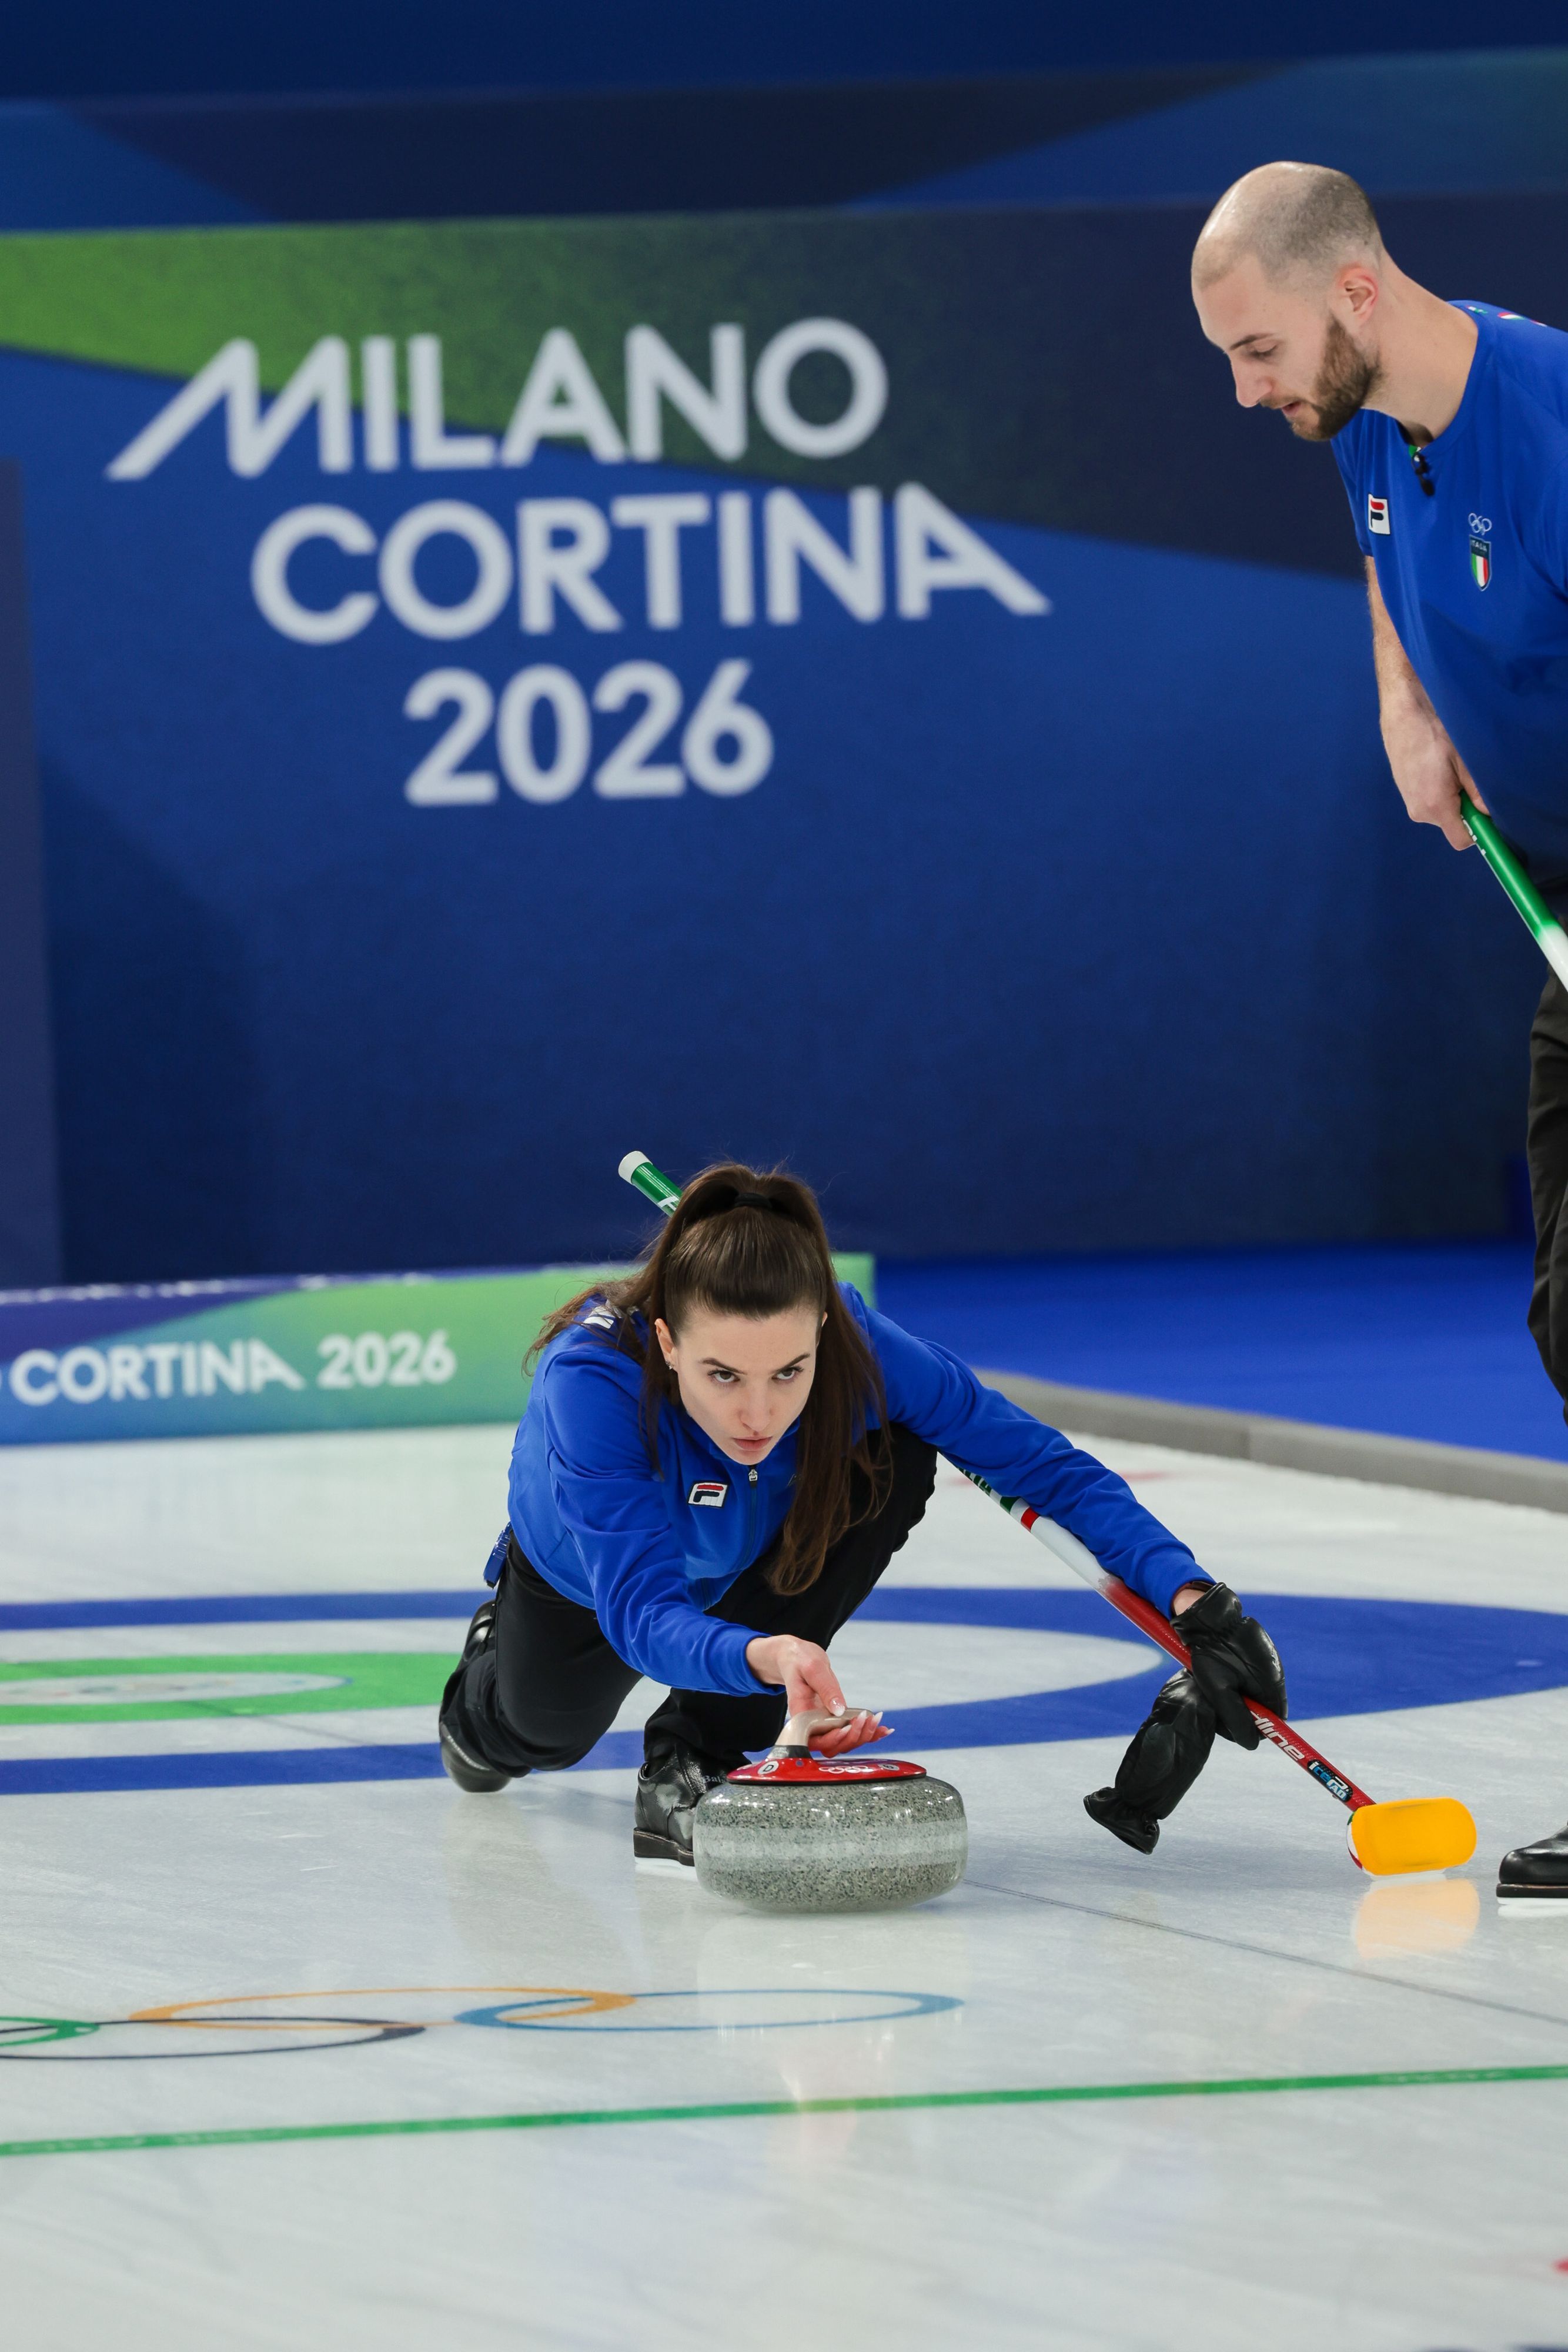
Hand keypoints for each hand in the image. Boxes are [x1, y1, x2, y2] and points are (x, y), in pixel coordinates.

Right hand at [744, 1633, 890, 1755]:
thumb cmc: (800, 1660)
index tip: (846, 1727)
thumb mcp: (812, 1668)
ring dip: (863, 1736)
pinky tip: (883, 1729)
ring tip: (877, 1720)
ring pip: (843, 1743)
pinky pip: (851, 1733)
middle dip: (852, 1737)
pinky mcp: (834, 1720)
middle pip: (831, 1746)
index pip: (814, 1739)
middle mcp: (811, 1724)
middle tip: (867, 1719)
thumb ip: (825, 1689)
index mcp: (801, 1714)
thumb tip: (839, 1710)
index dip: (831, 1739)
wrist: (797, 1658)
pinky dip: (869, 1734)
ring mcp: (823, 1724)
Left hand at [1174, 1583, 1286, 1749]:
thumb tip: (1252, 1744)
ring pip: (1258, 1690)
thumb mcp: (1220, 1692)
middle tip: (1220, 1705)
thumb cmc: (1211, 1654)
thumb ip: (1237, 1720)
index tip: (1236, 1726)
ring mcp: (1269, 1659)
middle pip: (1267, 1706)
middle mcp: (1276, 1671)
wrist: (1207, 1616)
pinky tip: (1220, 1671)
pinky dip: (1238, 1679)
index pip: (1276, 1719)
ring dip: (1240, 1694)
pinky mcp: (1260, 1649)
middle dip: (1245, 1711)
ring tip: (1217, 1684)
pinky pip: (1253, 1674)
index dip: (1258, 1728)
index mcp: (1271, 1683)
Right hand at [1379, 683, 1486, 850]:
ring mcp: (1409, 801)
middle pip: (1452, 824)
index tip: (1487, 812)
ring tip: (1449, 765)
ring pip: (1441, 810)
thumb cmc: (1436, 731)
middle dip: (1465, 807)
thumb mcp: (1465, 760)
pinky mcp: (1404, 790)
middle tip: (1467, 776)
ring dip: (1451, 795)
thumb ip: (1479, 791)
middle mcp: (1419, 811)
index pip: (1462, 840)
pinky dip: (1439, 788)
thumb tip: (1490, 813)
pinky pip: (1429, 799)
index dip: (1479, 831)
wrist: (1404, 710)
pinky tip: (1437, 763)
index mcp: (1435, 806)